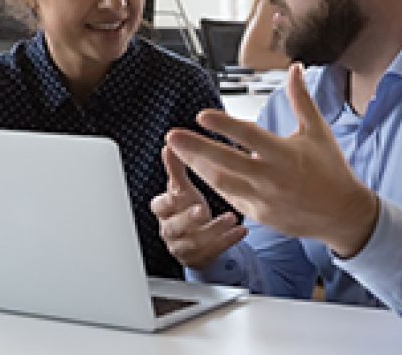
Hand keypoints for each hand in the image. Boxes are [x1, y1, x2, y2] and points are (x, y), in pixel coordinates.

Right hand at [150, 146, 246, 268]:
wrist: (195, 240)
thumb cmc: (187, 209)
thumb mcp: (182, 189)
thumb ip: (176, 169)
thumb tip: (170, 144)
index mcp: (164, 212)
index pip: (159, 207)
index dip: (167, 202)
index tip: (179, 195)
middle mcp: (170, 230)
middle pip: (174, 227)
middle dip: (188, 219)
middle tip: (202, 209)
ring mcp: (184, 246)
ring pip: (194, 241)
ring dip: (213, 230)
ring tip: (231, 218)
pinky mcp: (200, 258)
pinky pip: (214, 251)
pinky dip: (228, 241)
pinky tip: (241, 231)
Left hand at [165, 64, 378, 257]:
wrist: (344, 215)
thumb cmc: (331, 169)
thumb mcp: (317, 132)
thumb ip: (300, 99)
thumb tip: (294, 68)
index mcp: (285, 154)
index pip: (249, 137)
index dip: (224, 125)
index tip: (200, 115)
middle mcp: (271, 178)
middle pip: (226, 163)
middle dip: (196, 149)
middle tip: (171, 137)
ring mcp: (262, 199)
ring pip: (221, 183)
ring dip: (196, 166)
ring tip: (176, 151)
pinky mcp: (257, 215)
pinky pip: (228, 198)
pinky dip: (211, 183)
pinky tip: (196, 168)